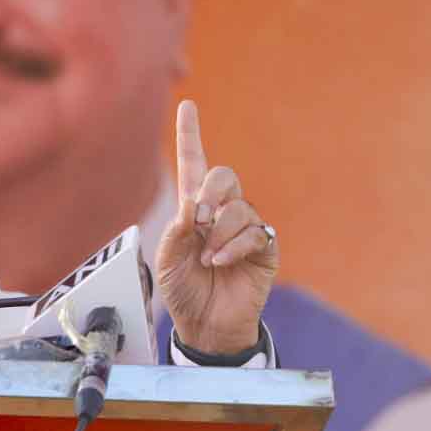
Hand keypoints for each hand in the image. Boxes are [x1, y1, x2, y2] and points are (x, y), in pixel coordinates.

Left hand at [156, 100, 277, 354]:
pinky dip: (234, 247)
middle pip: (224, 176)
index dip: (191, 134)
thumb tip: (193, 207)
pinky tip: (221, 263)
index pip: (194, 164)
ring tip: (207, 259)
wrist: (205, 324)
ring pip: (238, 208)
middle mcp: (221, 213)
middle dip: (210, 194)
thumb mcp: (167, 260)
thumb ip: (175, 231)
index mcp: (193, 209)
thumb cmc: (183, 291)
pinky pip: (254, 233)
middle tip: (197, 220)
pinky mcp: (263, 249)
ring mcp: (244, 229)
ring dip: (218, 233)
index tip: (188, 105)